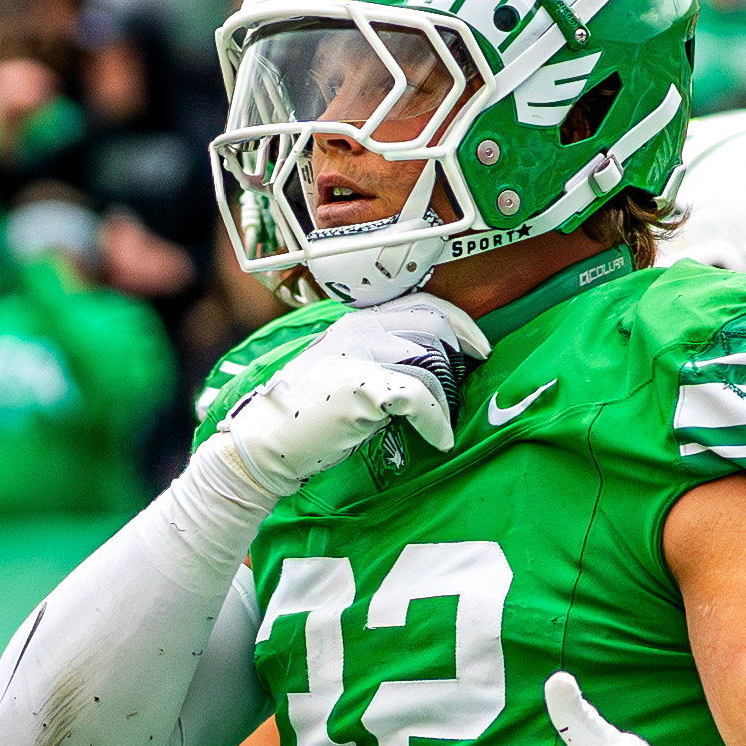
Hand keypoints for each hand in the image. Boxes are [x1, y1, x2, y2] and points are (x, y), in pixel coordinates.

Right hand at [218, 295, 488, 496]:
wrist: (266, 442)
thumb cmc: (306, 415)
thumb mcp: (345, 371)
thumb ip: (380, 358)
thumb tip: (433, 362)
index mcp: (355, 320)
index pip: (422, 303)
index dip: (460, 323)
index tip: (480, 347)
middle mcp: (357, 328)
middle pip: (434, 326)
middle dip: (460, 355)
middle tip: (468, 384)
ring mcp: (357, 353)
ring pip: (431, 365)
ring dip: (446, 400)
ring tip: (442, 425)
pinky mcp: (360, 385)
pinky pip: (420, 398)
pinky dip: (436, 422)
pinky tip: (439, 440)